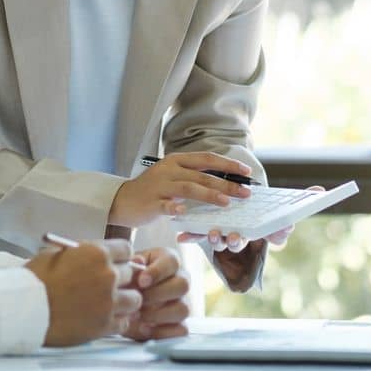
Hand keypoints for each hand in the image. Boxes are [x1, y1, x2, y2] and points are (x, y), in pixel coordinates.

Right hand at [25, 238, 141, 346]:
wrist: (22, 309)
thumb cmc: (34, 280)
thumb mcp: (58, 254)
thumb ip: (82, 254)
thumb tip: (93, 255)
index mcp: (97, 253)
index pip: (127, 249)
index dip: (121, 257)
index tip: (117, 263)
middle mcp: (108, 275)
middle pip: (131, 274)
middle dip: (122, 279)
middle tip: (109, 286)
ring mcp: (109, 301)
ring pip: (134, 299)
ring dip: (125, 301)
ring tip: (109, 305)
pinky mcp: (104, 325)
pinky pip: (124, 322)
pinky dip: (117, 321)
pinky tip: (104, 320)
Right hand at [107, 152, 252, 228]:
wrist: (123, 200)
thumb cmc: (153, 190)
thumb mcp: (173, 175)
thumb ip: (194, 175)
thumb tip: (223, 180)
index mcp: (177, 160)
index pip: (207, 158)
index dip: (228, 164)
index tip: (246, 173)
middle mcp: (170, 170)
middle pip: (203, 174)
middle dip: (227, 184)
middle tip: (245, 193)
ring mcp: (160, 185)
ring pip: (189, 188)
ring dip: (209, 194)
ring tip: (226, 203)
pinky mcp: (151, 202)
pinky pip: (166, 205)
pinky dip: (176, 208)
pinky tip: (185, 213)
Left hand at [122, 247, 190, 340]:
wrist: (121, 301)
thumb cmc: (127, 279)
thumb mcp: (126, 268)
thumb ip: (131, 266)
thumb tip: (137, 263)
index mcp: (168, 261)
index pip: (173, 262)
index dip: (158, 272)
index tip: (141, 281)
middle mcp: (180, 280)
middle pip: (183, 285)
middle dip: (157, 294)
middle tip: (137, 300)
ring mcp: (182, 303)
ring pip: (183, 309)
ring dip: (158, 315)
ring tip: (136, 316)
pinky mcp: (180, 324)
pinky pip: (181, 330)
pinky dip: (162, 331)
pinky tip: (144, 328)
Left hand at [175, 186, 324, 292]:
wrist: (243, 204)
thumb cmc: (265, 209)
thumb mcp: (283, 205)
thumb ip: (301, 200)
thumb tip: (320, 191)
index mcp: (253, 231)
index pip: (252, 238)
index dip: (249, 238)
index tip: (247, 235)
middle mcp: (236, 235)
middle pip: (232, 242)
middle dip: (229, 241)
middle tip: (229, 237)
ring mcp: (220, 233)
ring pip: (215, 238)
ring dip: (211, 237)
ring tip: (209, 232)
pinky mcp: (206, 228)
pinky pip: (197, 232)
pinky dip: (190, 234)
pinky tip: (181, 234)